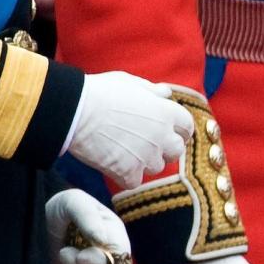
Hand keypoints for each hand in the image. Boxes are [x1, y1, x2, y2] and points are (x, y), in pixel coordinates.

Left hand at [45, 189, 130, 263]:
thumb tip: (102, 239)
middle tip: (64, 254)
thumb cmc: (60, 208)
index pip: (120, 252)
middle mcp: (111, 255)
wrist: (38, 225)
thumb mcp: (73, 202)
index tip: (81, 256)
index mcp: (113, 232)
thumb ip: (87, 216)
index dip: (102, 259)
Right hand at [68, 72, 193, 189]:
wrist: (76, 112)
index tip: (169, 131)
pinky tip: (113, 162)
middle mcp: (162, 136)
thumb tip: (166, 93)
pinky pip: (134, 181)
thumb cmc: (102, 92)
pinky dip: (125, 175)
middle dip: (165, 148)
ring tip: (125, 149)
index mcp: (166, 112)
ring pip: (156, 167)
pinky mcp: (129, 173)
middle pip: (177, 150)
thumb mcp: (131, 82)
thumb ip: (152, 91)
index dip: (179, 129)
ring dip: (144, 161)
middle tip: (146, 143)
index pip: (187, 127)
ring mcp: (146, 157)